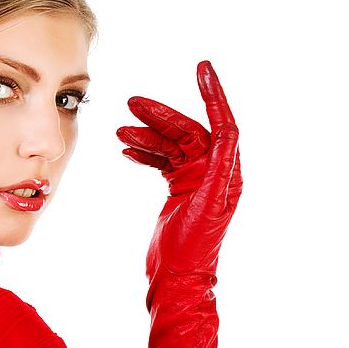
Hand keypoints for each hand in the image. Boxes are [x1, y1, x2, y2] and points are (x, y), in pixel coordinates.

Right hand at [116, 60, 241, 280]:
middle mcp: (213, 172)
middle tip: (131, 102)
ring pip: (170, 145)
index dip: (213, 94)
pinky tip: (127, 149)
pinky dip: (145, 152)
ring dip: (147, 134)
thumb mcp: (208, 206)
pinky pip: (161, 161)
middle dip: (160, 116)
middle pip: (187, 131)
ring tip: (120, 130)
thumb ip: (219, 168)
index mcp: (227, 173)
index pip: (223, 124)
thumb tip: (228, 132)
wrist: (177, 279)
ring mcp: (195, 180)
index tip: (202, 68)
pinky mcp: (178, 189)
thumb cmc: (194, 249)